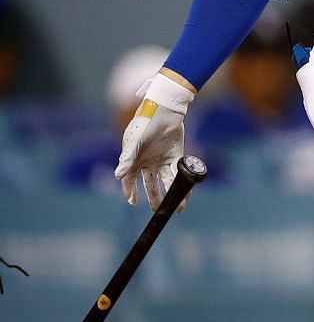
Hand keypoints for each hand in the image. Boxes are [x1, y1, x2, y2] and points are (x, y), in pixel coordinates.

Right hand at [113, 70, 194, 208]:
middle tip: (159, 211)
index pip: (129, 180)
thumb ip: (127, 159)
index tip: (132, 202)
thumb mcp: (134, 142)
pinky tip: (187, 193)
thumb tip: (118, 176)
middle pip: (149, 185)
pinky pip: (179, 173)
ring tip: (178, 208)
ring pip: (166, 181)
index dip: (130, 191)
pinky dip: (182, 183)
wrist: (164, 111)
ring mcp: (162, 159)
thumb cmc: (144, 124)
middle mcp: (147, 162)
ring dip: (171, 194)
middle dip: (155, 198)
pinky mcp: (176, 156)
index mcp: (133, 160)